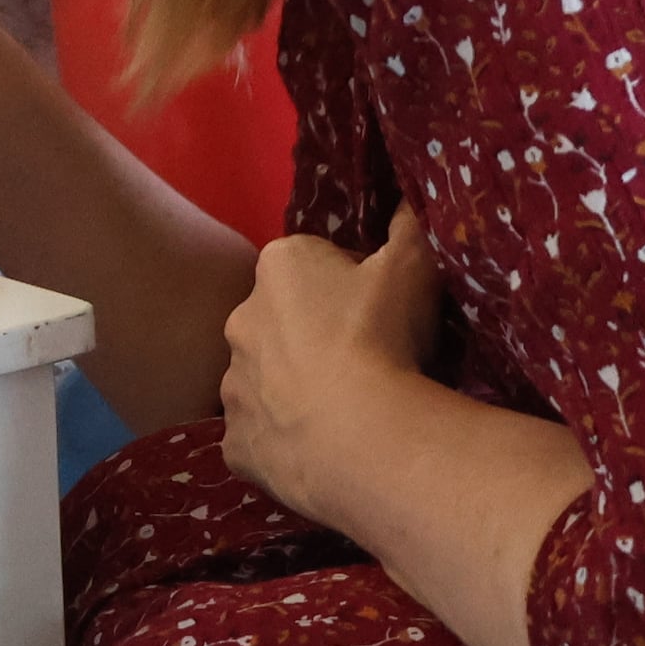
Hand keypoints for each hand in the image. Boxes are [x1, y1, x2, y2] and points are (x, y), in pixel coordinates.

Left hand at [218, 208, 446, 529]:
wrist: (362, 438)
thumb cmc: (383, 338)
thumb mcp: (413, 265)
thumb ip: (409, 224)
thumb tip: (409, 195)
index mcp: (279, 266)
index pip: (315, 263)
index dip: (351, 285)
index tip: (379, 312)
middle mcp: (240, 319)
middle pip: (283, 321)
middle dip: (315, 336)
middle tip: (365, 363)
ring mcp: (232, 386)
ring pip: (265, 379)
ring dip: (295, 389)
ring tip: (346, 413)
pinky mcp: (235, 443)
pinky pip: (260, 435)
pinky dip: (285, 441)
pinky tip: (321, 449)